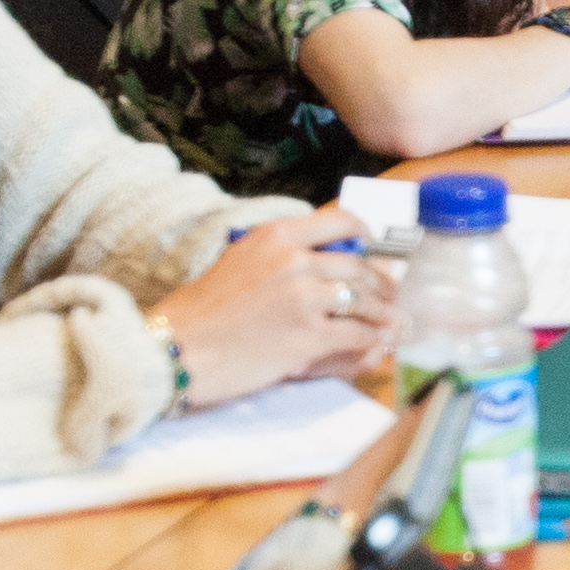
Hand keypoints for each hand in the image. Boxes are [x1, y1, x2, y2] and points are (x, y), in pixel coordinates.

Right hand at [154, 208, 389, 407]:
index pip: (339, 220)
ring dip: (382, 314)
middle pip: (359, 266)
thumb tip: (318, 263)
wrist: (179, 349)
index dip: (364, 231)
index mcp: (276, 236)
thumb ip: (279, 257)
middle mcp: (295, 261)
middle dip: (381, 283)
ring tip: (390, 321)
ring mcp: (305, 298)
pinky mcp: (309, 336)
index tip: (373, 243)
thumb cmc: (201, 311)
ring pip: (365, 302)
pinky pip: (357, 335)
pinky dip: (371, 341)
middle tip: (389, 294)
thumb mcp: (239, 261)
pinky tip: (375, 344)